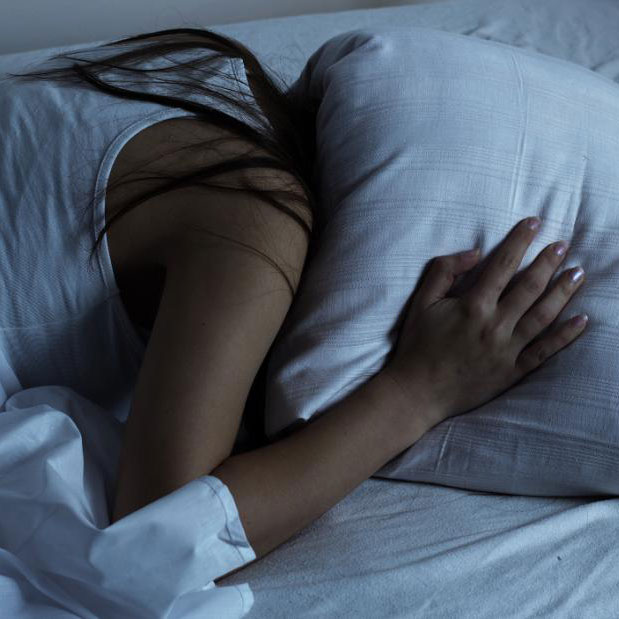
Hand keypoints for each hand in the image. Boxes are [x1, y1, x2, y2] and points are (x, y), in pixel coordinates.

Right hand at [381, 216, 587, 428]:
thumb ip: (444, 271)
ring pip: (543, 315)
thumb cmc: (417, 345)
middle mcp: (494, 325)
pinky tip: (582, 320)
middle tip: (563, 245)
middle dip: (548, 262)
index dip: (520, 241)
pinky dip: (565, 336)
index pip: (503, 265)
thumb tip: (475, 252)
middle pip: (529, 287)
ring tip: (578, 273)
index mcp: (472, 306)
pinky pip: (544, 351)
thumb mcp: (421, 302)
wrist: (417, 392)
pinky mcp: (512, 371)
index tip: (534, 224)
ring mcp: (506, 350)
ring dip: (563, 292)